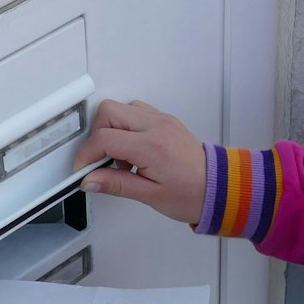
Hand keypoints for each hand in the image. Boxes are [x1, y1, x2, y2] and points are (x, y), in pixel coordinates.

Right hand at [74, 100, 205, 223]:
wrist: (219, 188)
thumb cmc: (192, 194)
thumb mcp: (150, 195)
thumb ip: (116, 184)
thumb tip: (90, 180)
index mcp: (152, 146)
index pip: (104, 138)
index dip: (86, 155)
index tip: (84, 170)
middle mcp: (157, 126)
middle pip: (108, 111)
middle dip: (95, 135)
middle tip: (99, 160)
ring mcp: (162, 120)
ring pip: (121, 108)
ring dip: (111, 129)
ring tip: (119, 158)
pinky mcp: (165, 120)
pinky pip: (136, 112)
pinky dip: (126, 127)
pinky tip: (131, 150)